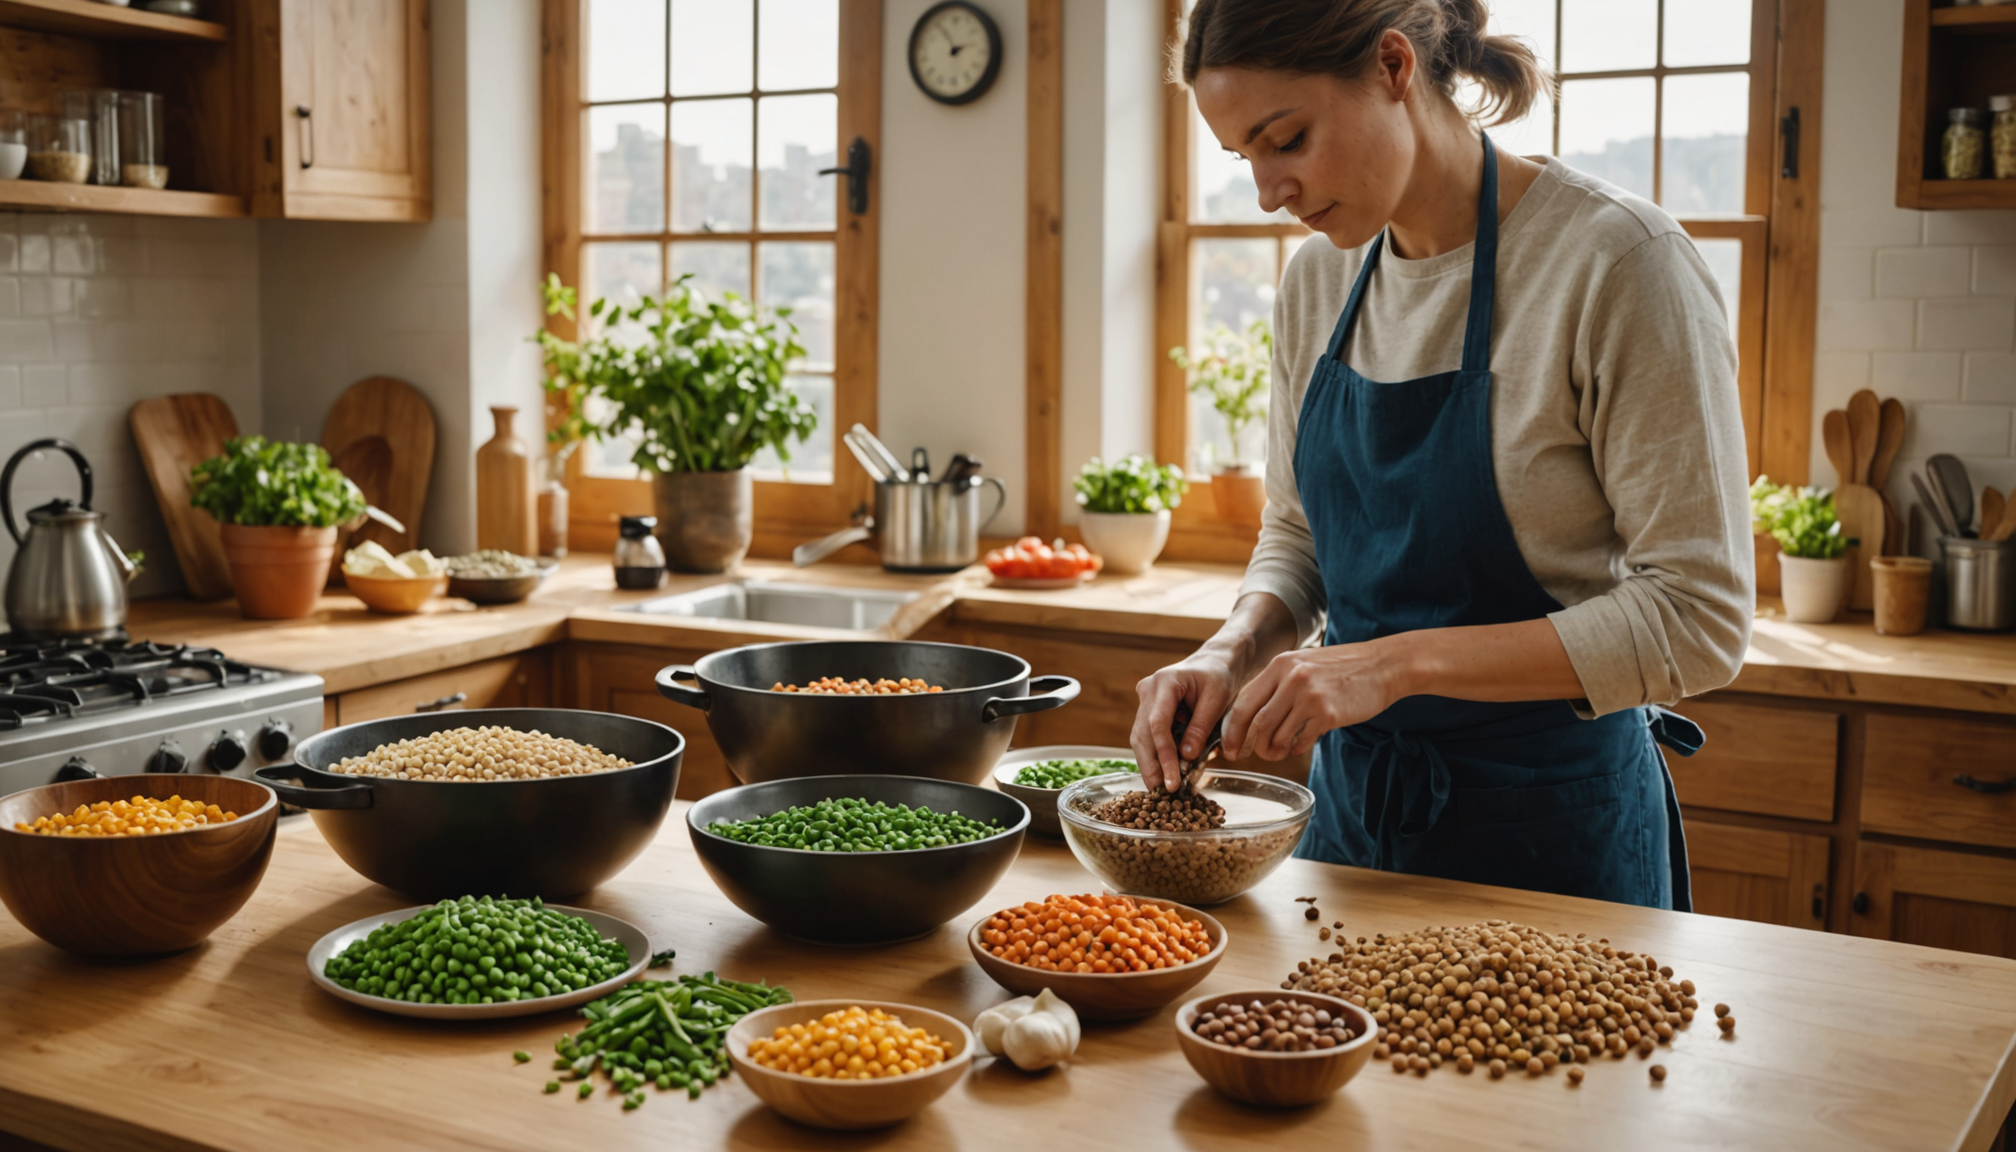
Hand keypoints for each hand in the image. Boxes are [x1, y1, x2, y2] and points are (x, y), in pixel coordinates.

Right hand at [1130, 650, 1240, 792]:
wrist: (1216, 662)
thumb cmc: (1219, 676)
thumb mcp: (1217, 698)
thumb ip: (1201, 727)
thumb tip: (1186, 757)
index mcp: (1164, 682)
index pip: (1157, 724)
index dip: (1163, 755)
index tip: (1172, 780)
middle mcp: (1148, 691)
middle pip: (1142, 735)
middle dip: (1151, 766)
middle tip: (1161, 793)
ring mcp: (1146, 701)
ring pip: (1140, 739)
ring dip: (1150, 765)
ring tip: (1160, 790)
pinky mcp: (1149, 712)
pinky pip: (1149, 738)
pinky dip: (1156, 757)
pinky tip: (1164, 774)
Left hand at [1221, 640, 1409, 761]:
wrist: (1382, 666)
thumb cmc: (1341, 669)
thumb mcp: (1304, 664)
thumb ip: (1279, 684)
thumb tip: (1252, 718)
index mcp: (1281, 664)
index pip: (1244, 701)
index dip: (1232, 729)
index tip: (1229, 747)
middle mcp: (1292, 677)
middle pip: (1257, 721)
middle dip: (1250, 744)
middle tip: (1250, 755)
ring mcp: (1310, 695)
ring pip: (1278, 734)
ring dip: (1274, 750)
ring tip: (1277, 753)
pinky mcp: (1328, 713)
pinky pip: (1302, 740)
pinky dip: (1296, 748)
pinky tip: (1299, 746)